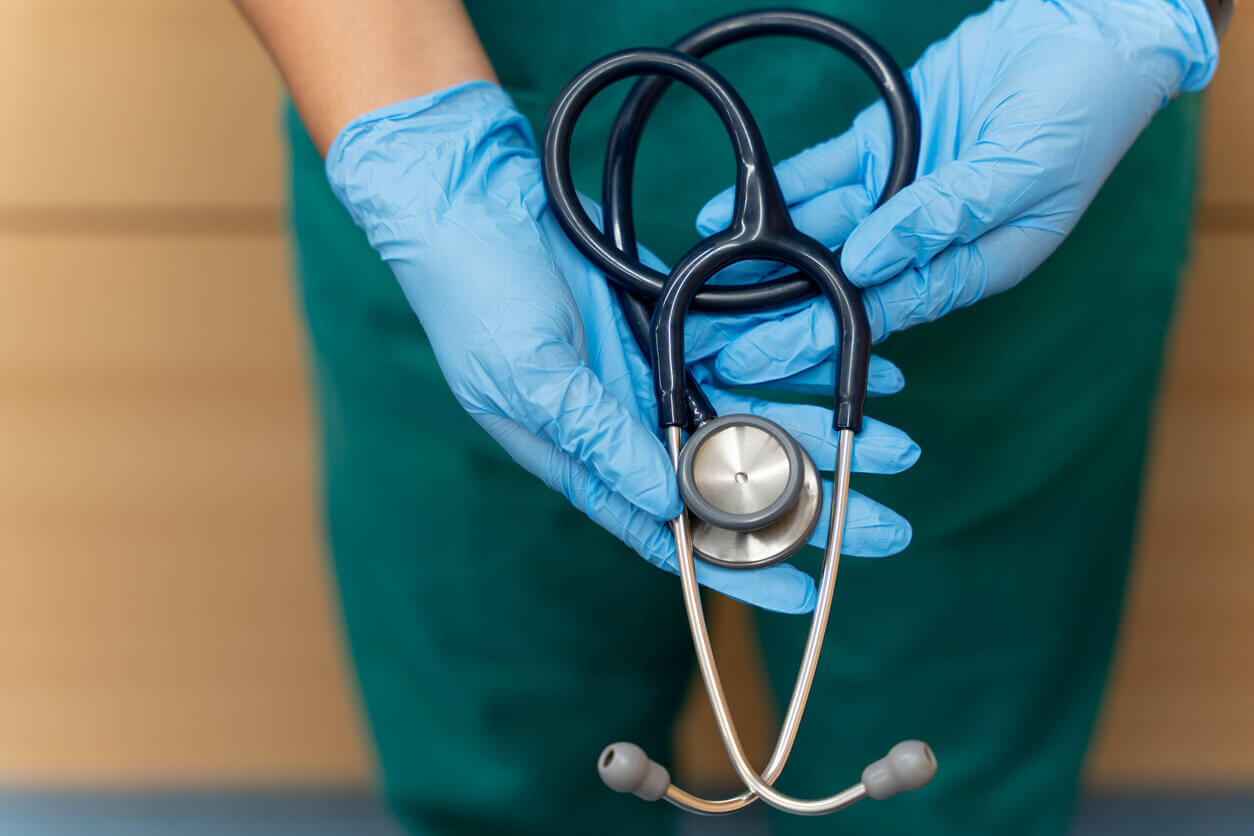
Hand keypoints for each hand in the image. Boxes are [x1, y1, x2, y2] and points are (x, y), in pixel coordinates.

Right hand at [326, 82, 920, 612]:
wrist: (468, 200)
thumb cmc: (473, 298)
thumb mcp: (529, 378)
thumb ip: (600, 439)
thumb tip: (670, 505)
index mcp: (587, 460)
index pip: (671, 535)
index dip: (738, 569)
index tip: (806, 591)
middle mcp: (629, 427)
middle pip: (733, 485)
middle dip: (811, 508)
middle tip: (888, 527)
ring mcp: (654, 374)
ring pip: (755, 418)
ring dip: (824, 433)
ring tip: (901, 447)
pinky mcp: (672, 323)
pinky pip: (750, 349)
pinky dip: (802, 361)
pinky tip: (859, 367)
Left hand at [694, 0, 1216, 387]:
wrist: (1086, 30)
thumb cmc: (1084, 113)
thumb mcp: (1020, 175)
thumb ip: (942, 218)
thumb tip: (867, 260)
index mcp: (969, 267)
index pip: (877, 318)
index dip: (812, 342)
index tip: (754, 363)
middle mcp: (925, 242)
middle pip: (835, 287)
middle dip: (769, 316)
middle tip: (705, 341)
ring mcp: (900, 196)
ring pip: (818, 236)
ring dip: (760, 259)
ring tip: (698, 284)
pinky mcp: (883, 149)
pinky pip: (819, 175)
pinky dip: (778, 190)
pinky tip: (721, 210)